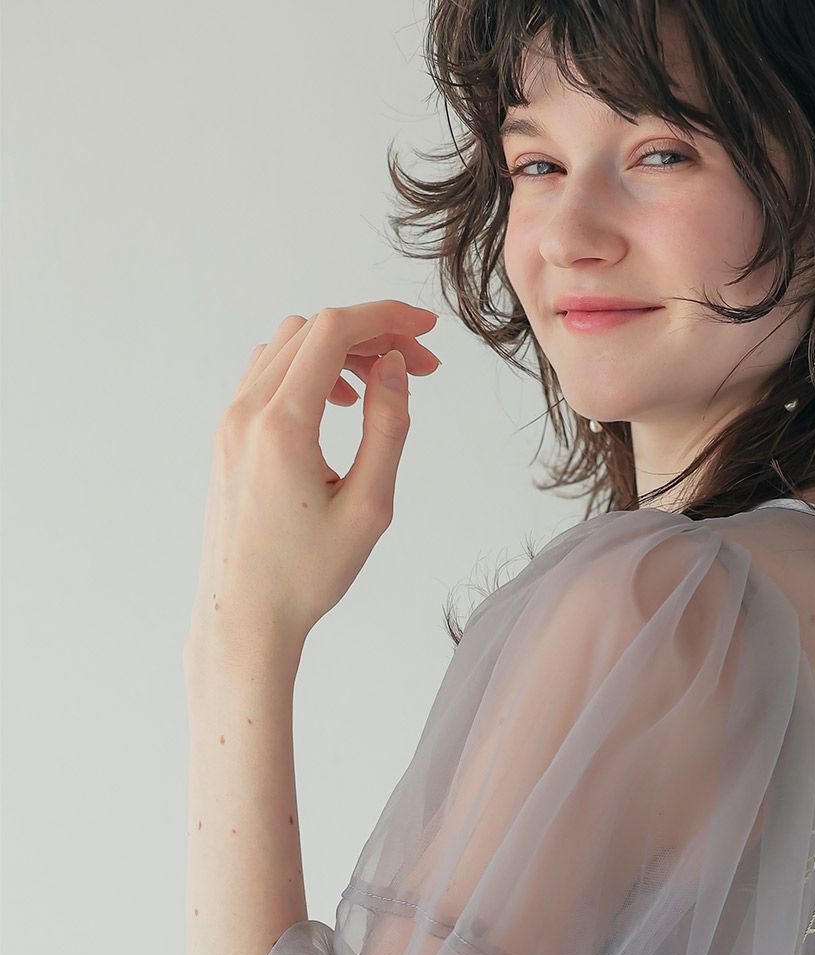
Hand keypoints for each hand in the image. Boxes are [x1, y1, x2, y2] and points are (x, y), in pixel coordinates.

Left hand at [189, 300, 441, 649]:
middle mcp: (247, 412)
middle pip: (312, 331)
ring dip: (339, 351)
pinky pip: (268, 374)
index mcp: (282, 425)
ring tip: (379, 389)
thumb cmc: (308, 575)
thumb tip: (394, 368)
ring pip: (287, 346)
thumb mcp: (369, 508)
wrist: (245, 616)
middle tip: (420, 369)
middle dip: (371, 335)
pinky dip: (309, 370)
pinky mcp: (228, 436)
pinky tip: (339, 405)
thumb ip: (387, 430)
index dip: (387, 319)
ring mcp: (231, 421)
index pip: (334, 332)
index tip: (427, 333)